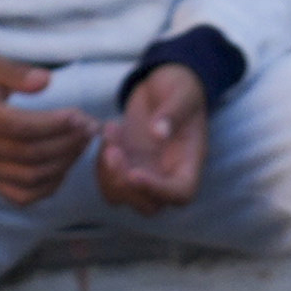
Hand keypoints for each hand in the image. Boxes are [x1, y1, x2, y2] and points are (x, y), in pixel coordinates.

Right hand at [0, 48, 89, 201]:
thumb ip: (16, 72)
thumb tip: (46, 80)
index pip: (21, 128)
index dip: (55, 124)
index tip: (80, 115)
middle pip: (30, 155)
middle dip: (67, 143)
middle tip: (90, 128)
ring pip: (29, 178)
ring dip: (63, 164)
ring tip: (82, 143)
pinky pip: (19, 195)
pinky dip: (47, 187)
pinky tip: (63, 166)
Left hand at [90, 58, 213, 212]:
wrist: (164, 84)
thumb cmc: (181, 87)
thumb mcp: (182, 93)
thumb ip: (173, 112)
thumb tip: (159, 132)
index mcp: (189, 163)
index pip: (181, 194)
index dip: (157, 191)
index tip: (134, 173)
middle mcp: (168, 175)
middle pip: (149, 205)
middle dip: (124, 184)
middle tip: (113, 151)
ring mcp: (146, 173)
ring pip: (122, 196)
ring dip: (108, 172)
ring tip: (110, 133)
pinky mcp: (127, 165)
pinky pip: (107, 179)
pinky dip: (100, 161)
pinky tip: (108, 132)